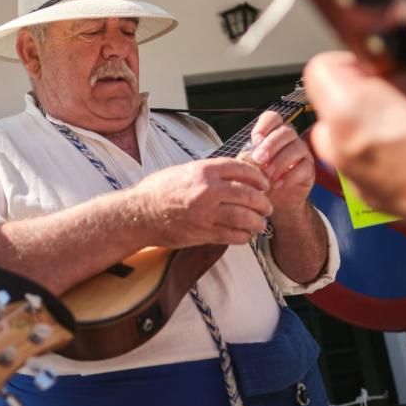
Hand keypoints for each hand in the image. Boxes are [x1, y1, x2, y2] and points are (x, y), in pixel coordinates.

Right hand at [130, 158, 271, 246]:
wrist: (138, 214)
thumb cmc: (159, 190)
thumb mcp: (185, 170)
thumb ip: (210, 172)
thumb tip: (236, 174)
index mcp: (204, 170)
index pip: (242, 170)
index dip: (259, 177)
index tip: (264, 184)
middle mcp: (207, 190)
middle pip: (249, 194)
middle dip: (263, 202)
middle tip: (267, 206)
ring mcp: (205, 213)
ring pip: (245, 217)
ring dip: (258, 221)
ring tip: (260, 223)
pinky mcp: (203, 233)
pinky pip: (233, 235)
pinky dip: (244, 235)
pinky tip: (245, 234)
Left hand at [246, 111, 314, 213]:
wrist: (275, 202)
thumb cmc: (261, 180)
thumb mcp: (249, 167)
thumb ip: (248, 158)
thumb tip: (248, 155)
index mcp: (273, 134)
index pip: (273, 118)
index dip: (265, 125)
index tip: (255, 139)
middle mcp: (290, 140)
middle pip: (286, 131)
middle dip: (271, 144)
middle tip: (259, 159)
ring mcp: (302, 153)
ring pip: (296, 148)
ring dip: (280, 161)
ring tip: (268, 175)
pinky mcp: (309, 170)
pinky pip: (304, 167)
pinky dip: (290, 176)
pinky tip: (278, 184)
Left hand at [303, 0, 405, 223]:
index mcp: (346, 108)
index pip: (321, 67)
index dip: (355, 59)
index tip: (382, 64)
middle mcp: (340, 146)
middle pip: (333, 101)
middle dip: (363, 91)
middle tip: (404, 90)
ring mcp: (354, 177)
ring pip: (347, 133)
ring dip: (372, 123)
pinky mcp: (372, 198)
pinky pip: (365, 163)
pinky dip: (385, 153)